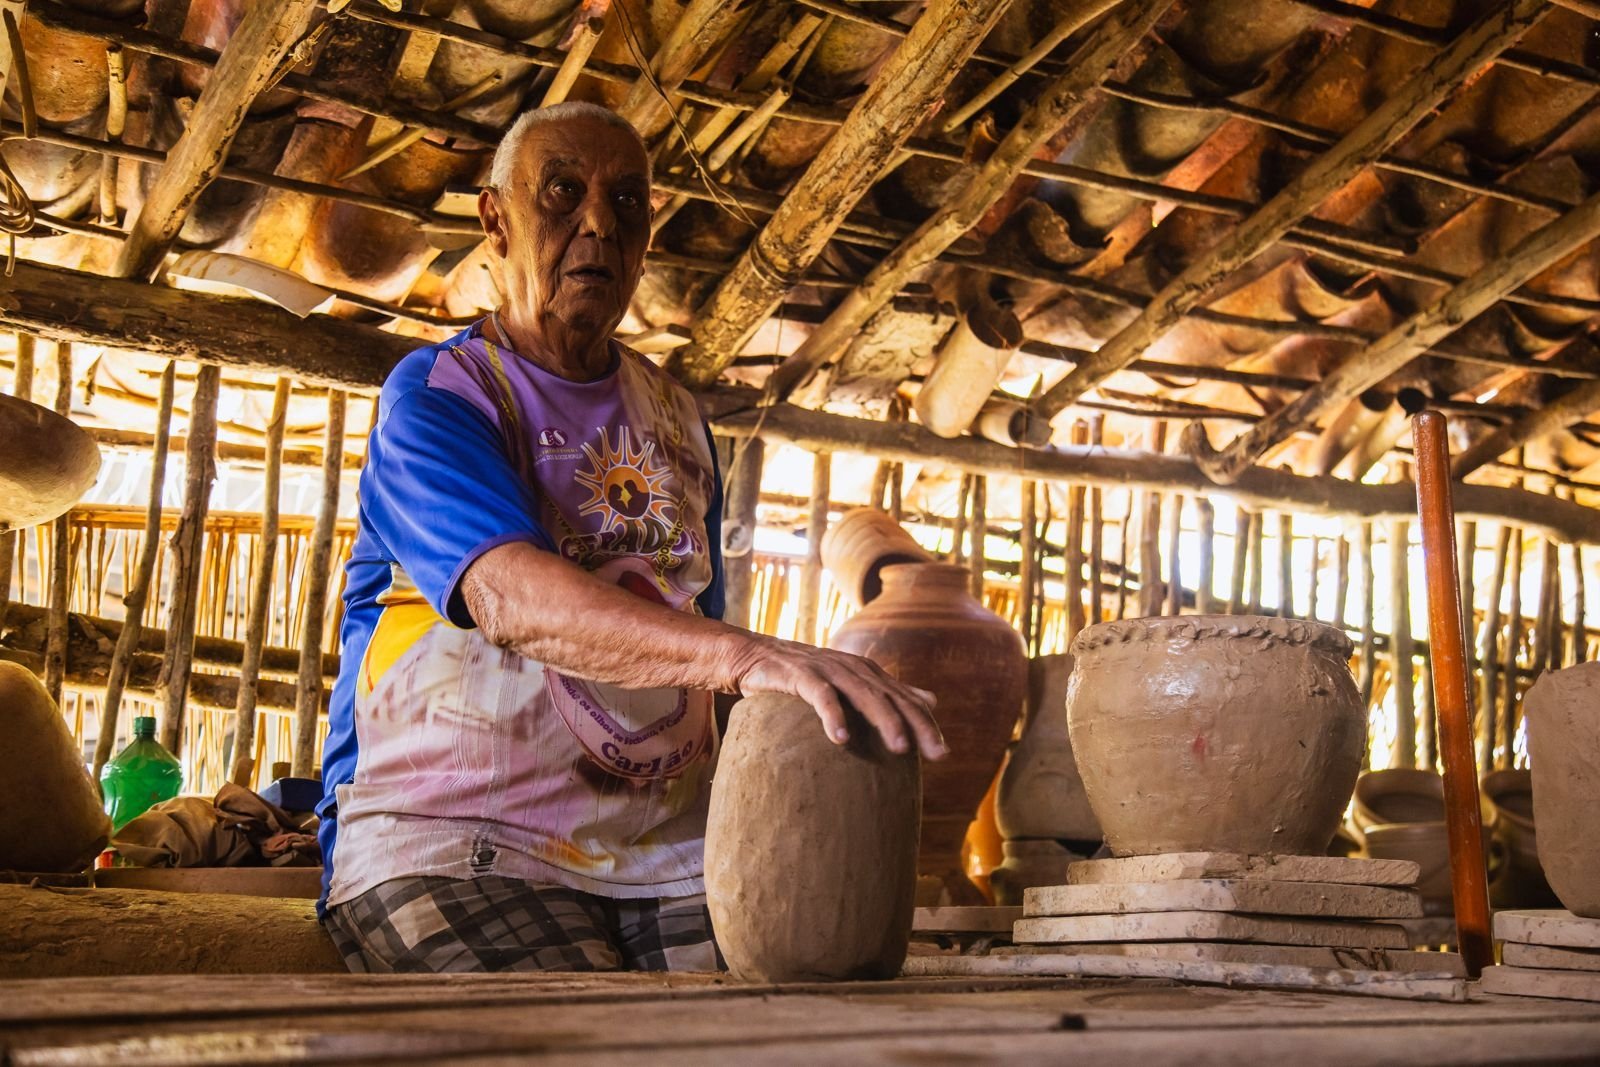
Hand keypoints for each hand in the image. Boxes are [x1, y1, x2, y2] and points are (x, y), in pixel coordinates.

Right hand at [727, 636, 945, 759]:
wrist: (753, 656)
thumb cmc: (804, 675)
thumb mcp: (851, 682)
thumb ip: (890, 691)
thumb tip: (932, 700)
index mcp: (867, 673)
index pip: (904, 699)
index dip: (925, 724)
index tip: (943, 754)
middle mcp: (853, 669)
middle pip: (892, 698)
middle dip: (916, 725)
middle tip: (935, 755)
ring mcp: (827, 670)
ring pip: (863, 695)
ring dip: (884, 720)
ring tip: (900, 748)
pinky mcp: (799, 675)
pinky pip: (820, 695)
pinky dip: (833, 715)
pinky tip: (841, 739)